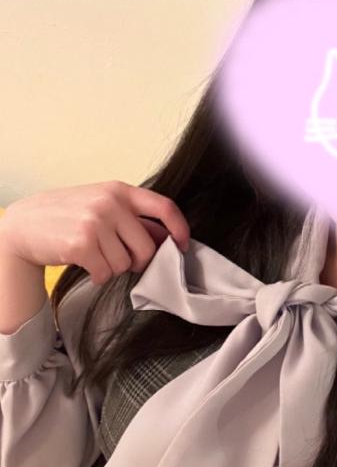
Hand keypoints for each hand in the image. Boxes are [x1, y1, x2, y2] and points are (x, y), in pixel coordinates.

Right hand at [0, 180, 189, 284]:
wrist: (23, 225)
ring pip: (125, 263)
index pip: (164, 207)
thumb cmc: (67, 216)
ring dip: (113, 268)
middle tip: (119, 258)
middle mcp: (110, 203)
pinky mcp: (81, 244)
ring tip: (95, 256)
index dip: (180, 229)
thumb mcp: (101, 205)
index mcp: (119, 190)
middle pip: (147, 247)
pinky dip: (97, 276)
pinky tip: (86, 265)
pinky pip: (106, 273)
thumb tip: (168, 240)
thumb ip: (133, 219)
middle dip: (138, 261)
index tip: (182, 246)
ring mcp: (95, 222)